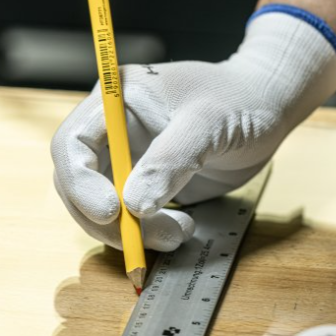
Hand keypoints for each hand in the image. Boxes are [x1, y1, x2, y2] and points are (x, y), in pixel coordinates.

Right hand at [51, 10, 335, 250]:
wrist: (264, 107)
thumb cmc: (238, 99)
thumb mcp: (207, 123)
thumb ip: (169, 160)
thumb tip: (132, 205)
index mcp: (115, 102)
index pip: (71, 144)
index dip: (80, 182)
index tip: (110, 211)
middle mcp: (111, 131)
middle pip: (77, 184)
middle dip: (107, 218)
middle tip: (151, 235)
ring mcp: (126, 160)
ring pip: (99, 209)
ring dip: (130, 232)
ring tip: (180, 231)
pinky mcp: (144, 185)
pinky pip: (126, 218)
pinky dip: (143, 234)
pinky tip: (179, 229)